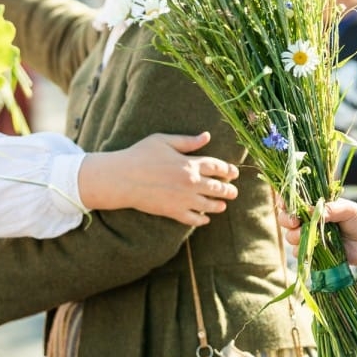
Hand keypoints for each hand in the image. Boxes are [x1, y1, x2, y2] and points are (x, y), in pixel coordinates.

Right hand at [81, 133, 239, 225]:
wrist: (122, 178)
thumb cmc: (140, 155)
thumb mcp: (164, 141)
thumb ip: (188, 141)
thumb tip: (207, 136)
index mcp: (190, 163)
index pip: (217, 167)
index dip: (228, 170)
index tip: (234, 172)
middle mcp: (191, 182)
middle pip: (217, 187)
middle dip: (228, 190)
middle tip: (234, 191)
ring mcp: (183, 199)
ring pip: (208, 205)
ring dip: (219, 205)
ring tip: (223, 205)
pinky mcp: (173, 212)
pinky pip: (192, 218)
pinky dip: (201, 220)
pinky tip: (205, 219)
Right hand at [277, 198, 356, 283]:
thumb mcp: (349, 210)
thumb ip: (331, 209)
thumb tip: (311, 211)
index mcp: (317, 204)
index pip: (295, 199)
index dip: (285, 200)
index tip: (284, 203)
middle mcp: (310, 219)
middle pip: (286, 217)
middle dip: (286, 219)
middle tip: (294, 221)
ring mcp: (311, 235)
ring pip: (290, 235)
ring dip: (294, 235)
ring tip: (306, 235)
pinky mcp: (314, 252)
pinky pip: (299, 252)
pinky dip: (302, 250)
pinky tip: (312, 248)